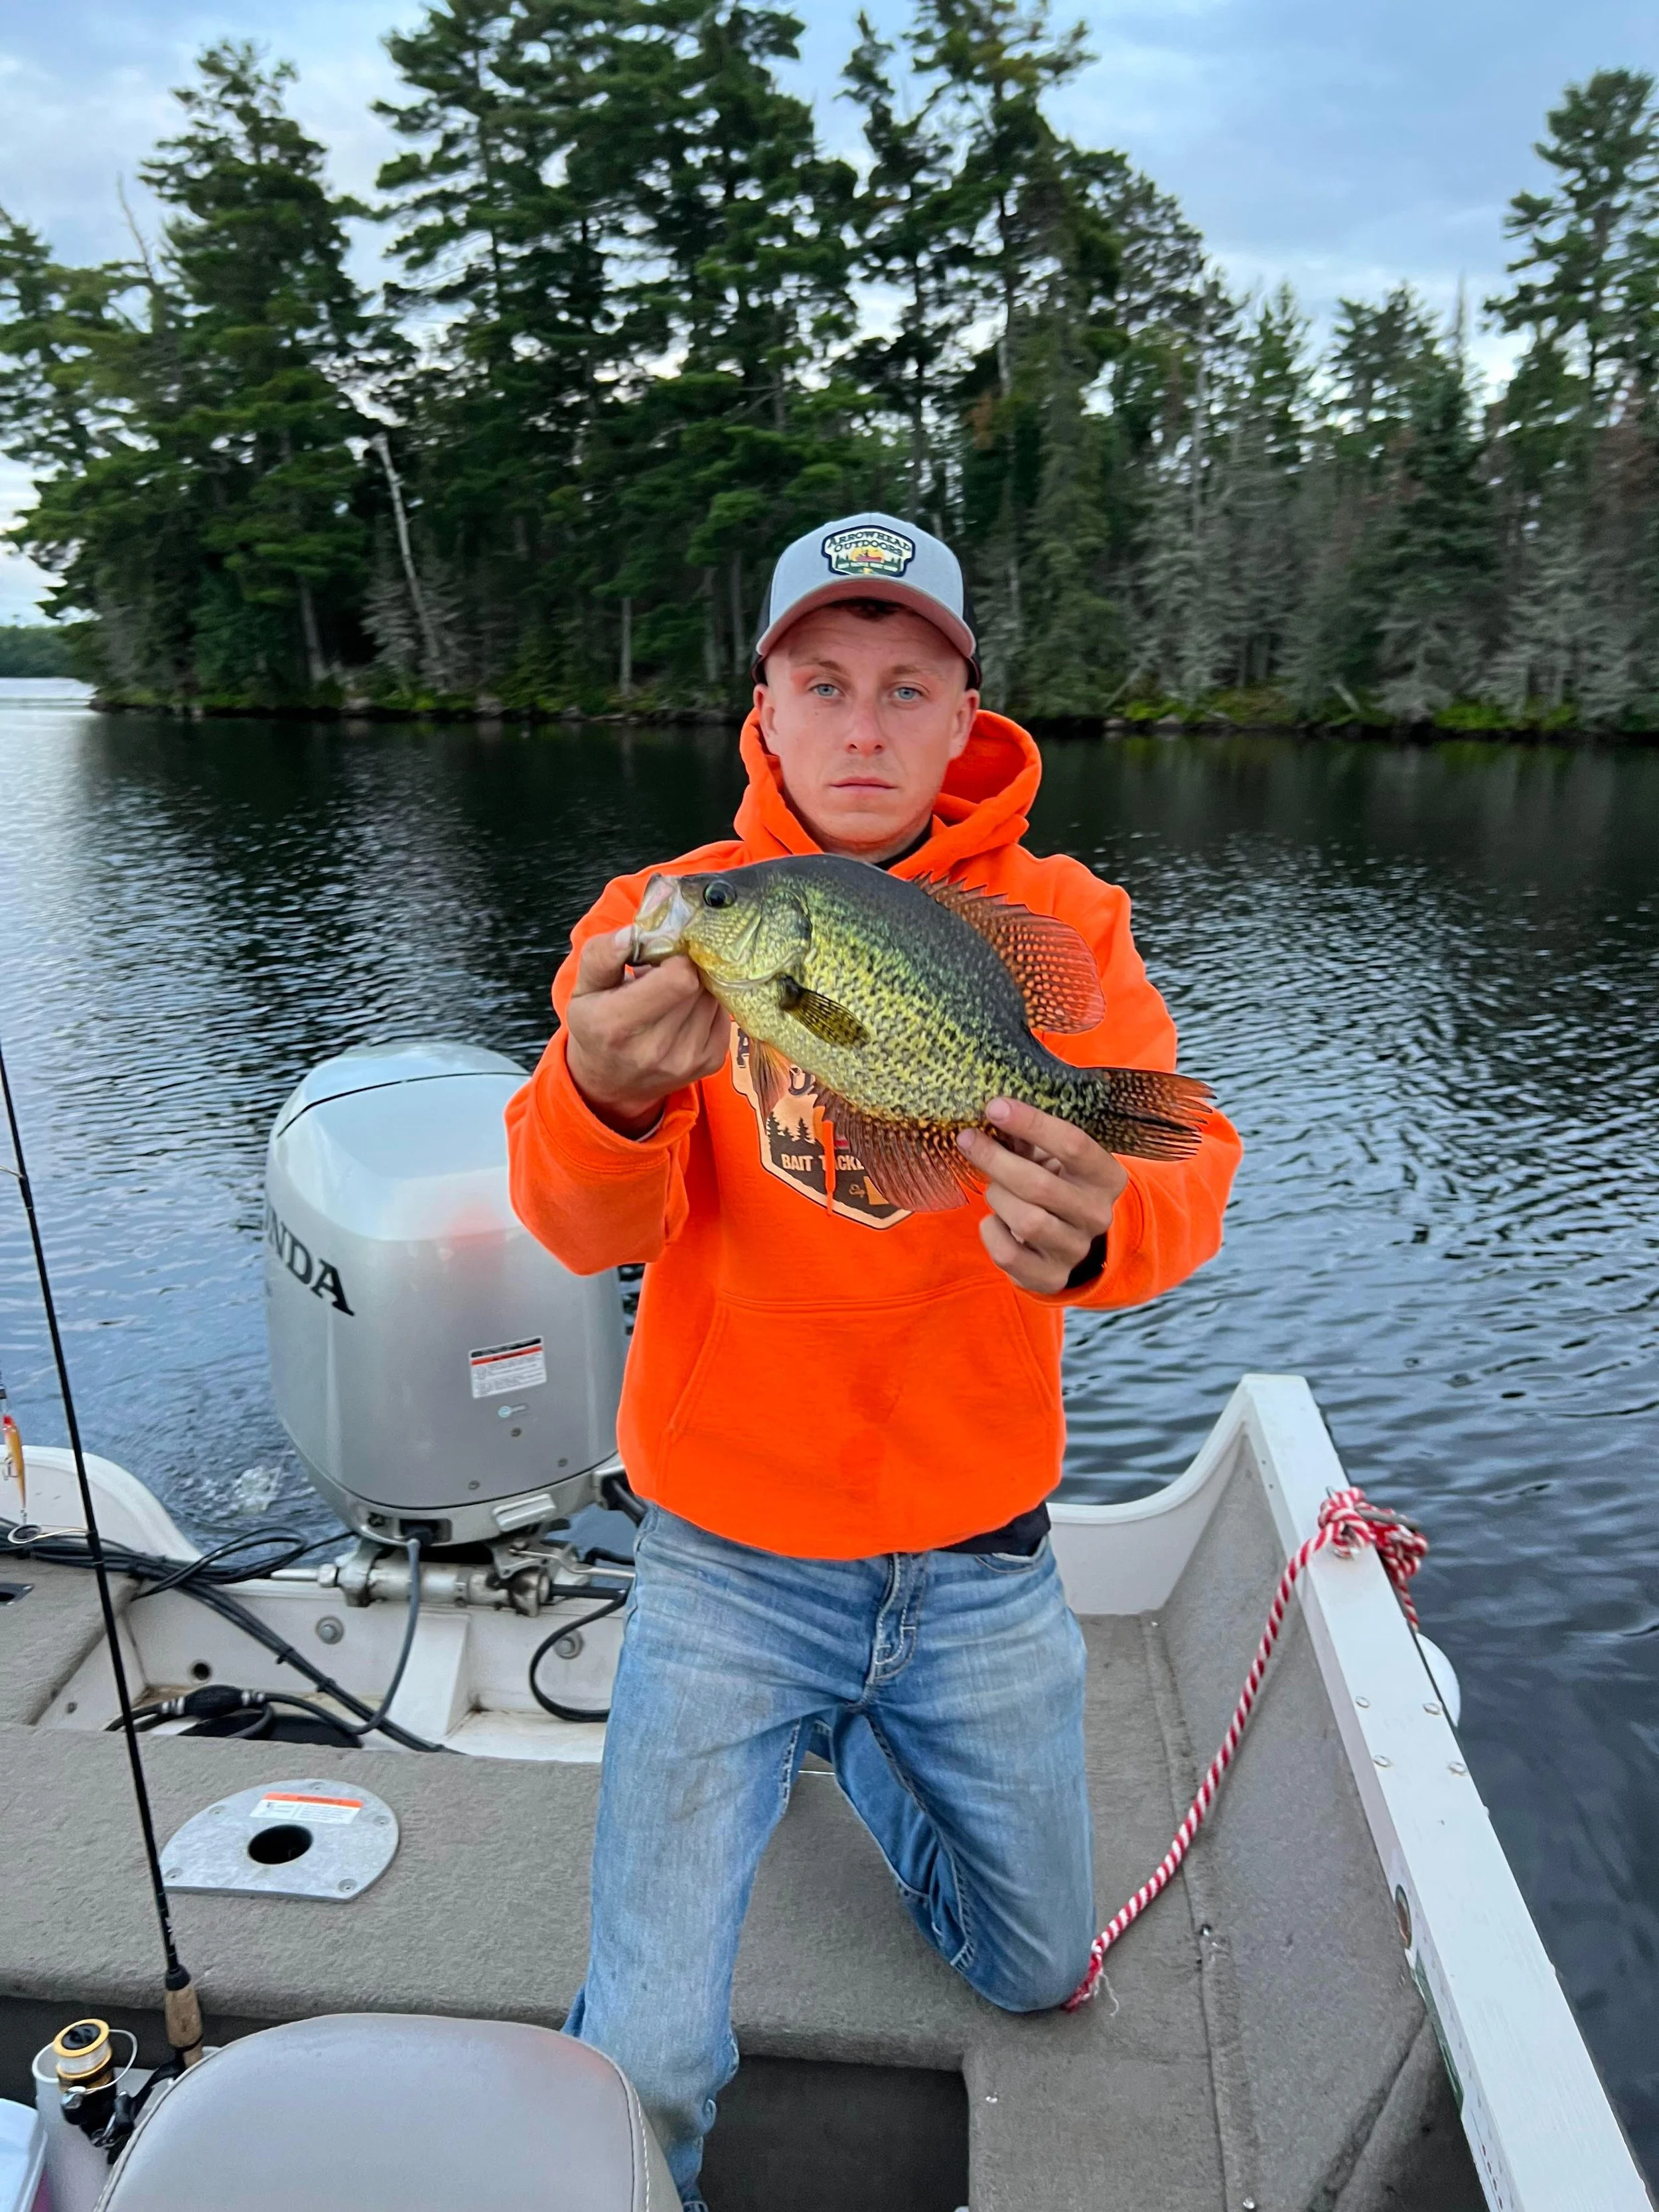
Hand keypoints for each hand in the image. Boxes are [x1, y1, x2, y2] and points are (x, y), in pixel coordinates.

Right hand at [564, 928, 729, 1136]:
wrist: (610, 1083)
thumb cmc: (596, 1027)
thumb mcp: (583, 989)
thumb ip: (602, 956)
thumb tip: (633, 933)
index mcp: (618, 1024)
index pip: (679, 978)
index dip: (677, 956)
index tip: (664, 955)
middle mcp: (656, 1048)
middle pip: (699, 984)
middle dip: (686, 968)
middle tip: (665, 972)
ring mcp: (688, 1059)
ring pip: (715, 996)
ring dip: (698, 986)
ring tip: (672, 993)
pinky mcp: (711, 1062)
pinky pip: (724, 1013)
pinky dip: (707, 1005)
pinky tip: (685, 1010)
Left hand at [957, 1097, 1128, 1295]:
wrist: (1067, 1240)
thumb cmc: (1056, 1183)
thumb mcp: (1052, 1157)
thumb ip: (1028, 1137)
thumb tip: (990, 1109)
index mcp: (1107, 1177)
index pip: (1074, 1145)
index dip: (1031, 1123)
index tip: (994, 1106)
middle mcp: (1098, 1215)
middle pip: (1041, 1185)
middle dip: (996, 1159)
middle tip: (968, 1140)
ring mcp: (1075, 1249)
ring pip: (1026, 1221)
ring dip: (998, 1197)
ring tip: (992, 1187)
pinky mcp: (1051, 1277)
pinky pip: (1008, 1255)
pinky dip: (991, 1232)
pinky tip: (995, 1221)